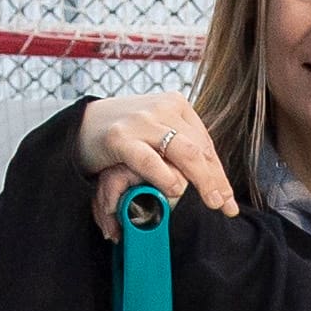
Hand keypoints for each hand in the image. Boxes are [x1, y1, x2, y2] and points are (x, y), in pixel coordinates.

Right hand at [80, 89, 239, 231]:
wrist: (82, 124)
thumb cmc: (125, 133)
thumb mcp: (156, 131)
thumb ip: (179, 146)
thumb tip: (210, 174)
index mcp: (176, 106)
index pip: (205, 144)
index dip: (219, 173)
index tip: (228, 199)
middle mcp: (163, 109)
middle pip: (199, 149)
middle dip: (215, 180)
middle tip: (224, 205)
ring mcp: (142, 121)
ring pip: (184, 153)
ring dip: (202, 180)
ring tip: (211, 201)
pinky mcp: (121, 137)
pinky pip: (150, 160)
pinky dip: (165, 177)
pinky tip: (176, 190)